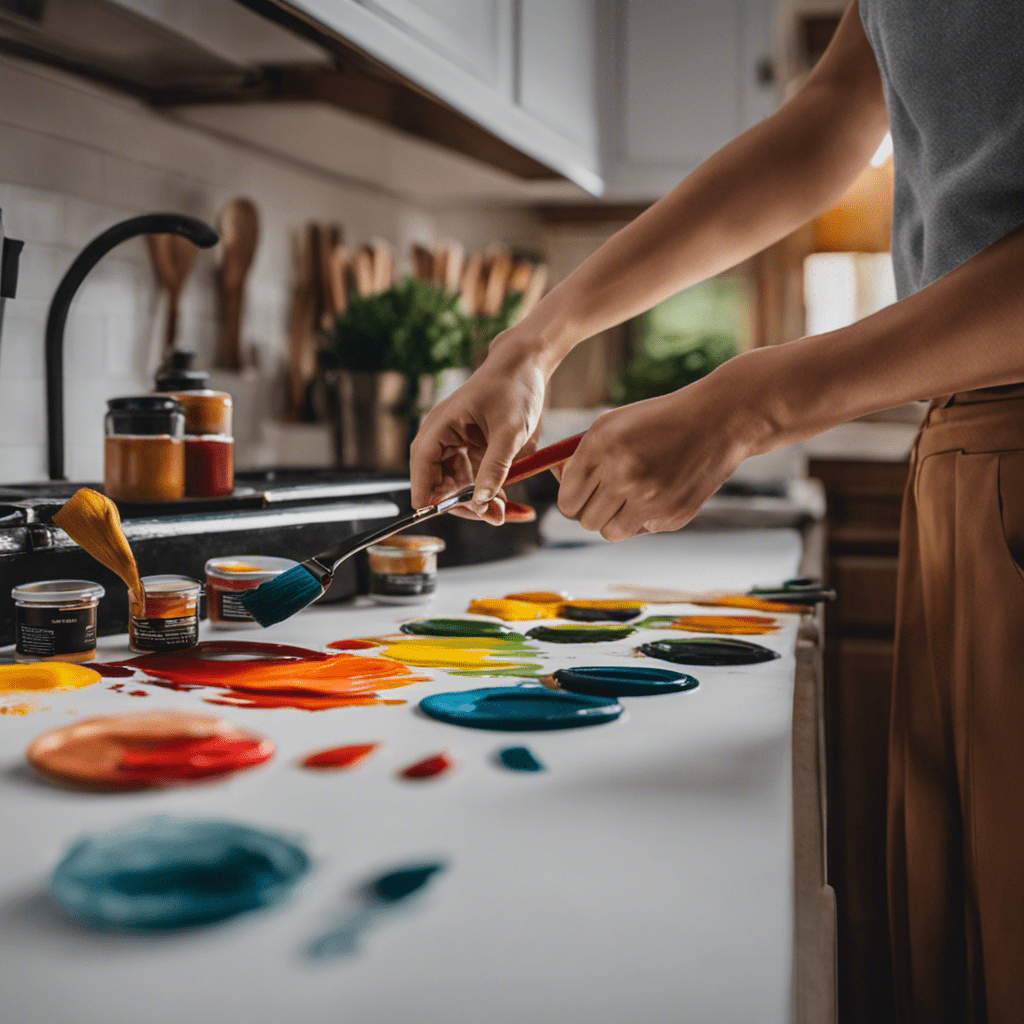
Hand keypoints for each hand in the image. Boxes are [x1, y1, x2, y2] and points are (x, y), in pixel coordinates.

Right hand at [410, 336, 545, 524]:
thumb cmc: (515, 388)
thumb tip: (481, 501)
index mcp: (441, 425)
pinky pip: (471, 476)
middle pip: (438, 481)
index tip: (438, 516)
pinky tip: (506, 500)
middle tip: (495, 517)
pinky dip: (485, 489)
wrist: (525, 365)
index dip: (427, 494)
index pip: (421, 467)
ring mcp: (455, 442)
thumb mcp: (510, 432)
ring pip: (455, 484)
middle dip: (463, 504)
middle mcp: (442, 435)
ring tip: (506, 511)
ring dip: (476, 500)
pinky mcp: (469, 447)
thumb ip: (495, 467)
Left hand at [557, 368, 767, 540]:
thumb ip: (580, 456)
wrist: (717, 420)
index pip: (568, 499)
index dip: (572, 501)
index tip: (580, 497)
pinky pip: (642, 530)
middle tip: (606, 499)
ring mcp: (648, 498)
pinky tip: (663, 491)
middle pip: (585, 520)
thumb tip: (557, 484)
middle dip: (591, 513)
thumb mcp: (612, 425)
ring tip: (631, 498)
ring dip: (615, 521)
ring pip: (610, 532)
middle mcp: (622, 473)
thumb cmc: (656, 421)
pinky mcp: (672, 516)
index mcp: (601, 447)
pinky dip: (646, 518)